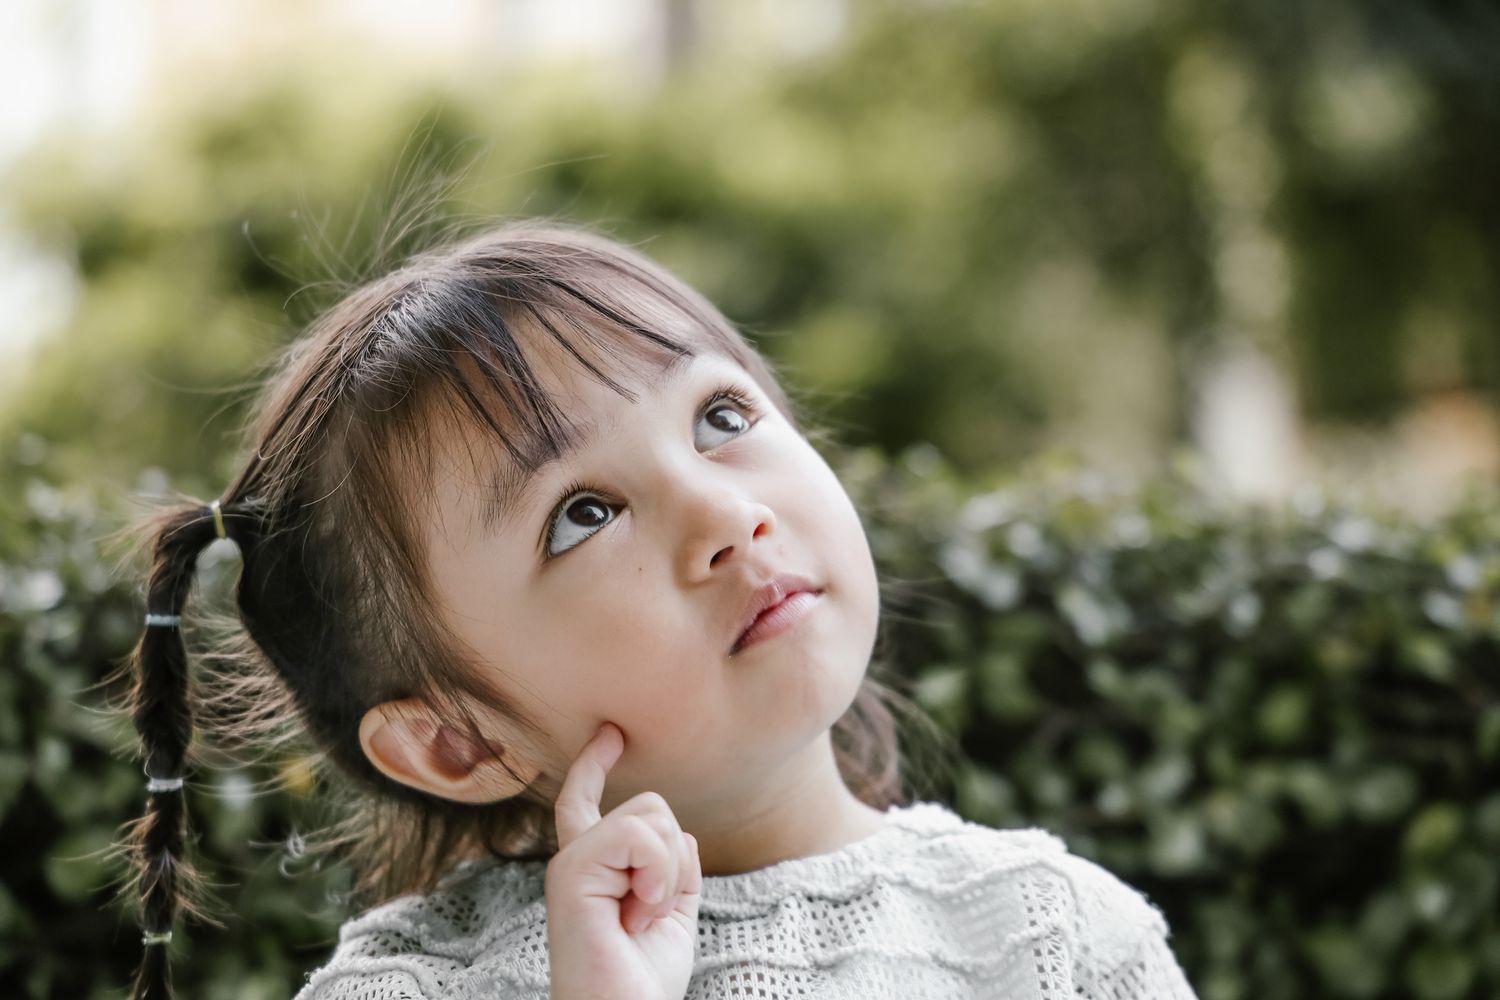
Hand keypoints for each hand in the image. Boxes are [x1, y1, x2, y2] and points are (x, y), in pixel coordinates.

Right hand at [545, 723, 701, 999]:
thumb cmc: (643, 983)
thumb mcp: (671, 913)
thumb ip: (673, 866)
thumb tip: (675, 831)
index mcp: (594, 869)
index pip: (585, 801)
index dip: (595, 763)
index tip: (611, 733)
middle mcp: (575, 860)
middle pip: (650, 805)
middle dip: (675, 857)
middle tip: (653, 913)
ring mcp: (570, 864)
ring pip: (650, 815)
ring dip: (668, 872)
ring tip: (644, 916)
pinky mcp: (571, 873)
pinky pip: (639, 835)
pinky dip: (657, 875)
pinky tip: (640, 913)